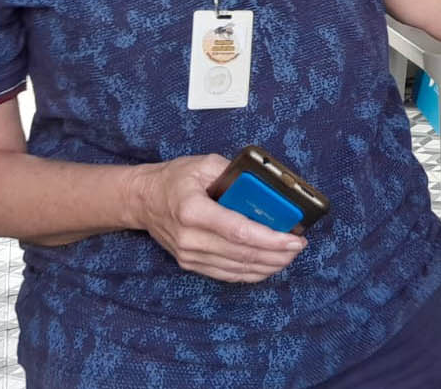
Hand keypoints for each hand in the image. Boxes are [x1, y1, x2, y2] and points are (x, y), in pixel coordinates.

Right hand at [129, 154, 306, 282]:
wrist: (142, 201)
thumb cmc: (175, 179)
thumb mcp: (205, 164)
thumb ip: (235, 173)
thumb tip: (268, 184)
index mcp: (193, 210)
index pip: (239, 232)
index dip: (270, 239)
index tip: (294, 239)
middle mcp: (190, 238)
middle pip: (242, 254)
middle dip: (276, 254)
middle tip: (298, 247)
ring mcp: (189, 255)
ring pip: (237, 269)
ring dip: (268, 266)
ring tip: (289, 256)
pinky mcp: (190, 264)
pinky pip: (227, 275)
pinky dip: (251, 273)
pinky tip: (269, 265)